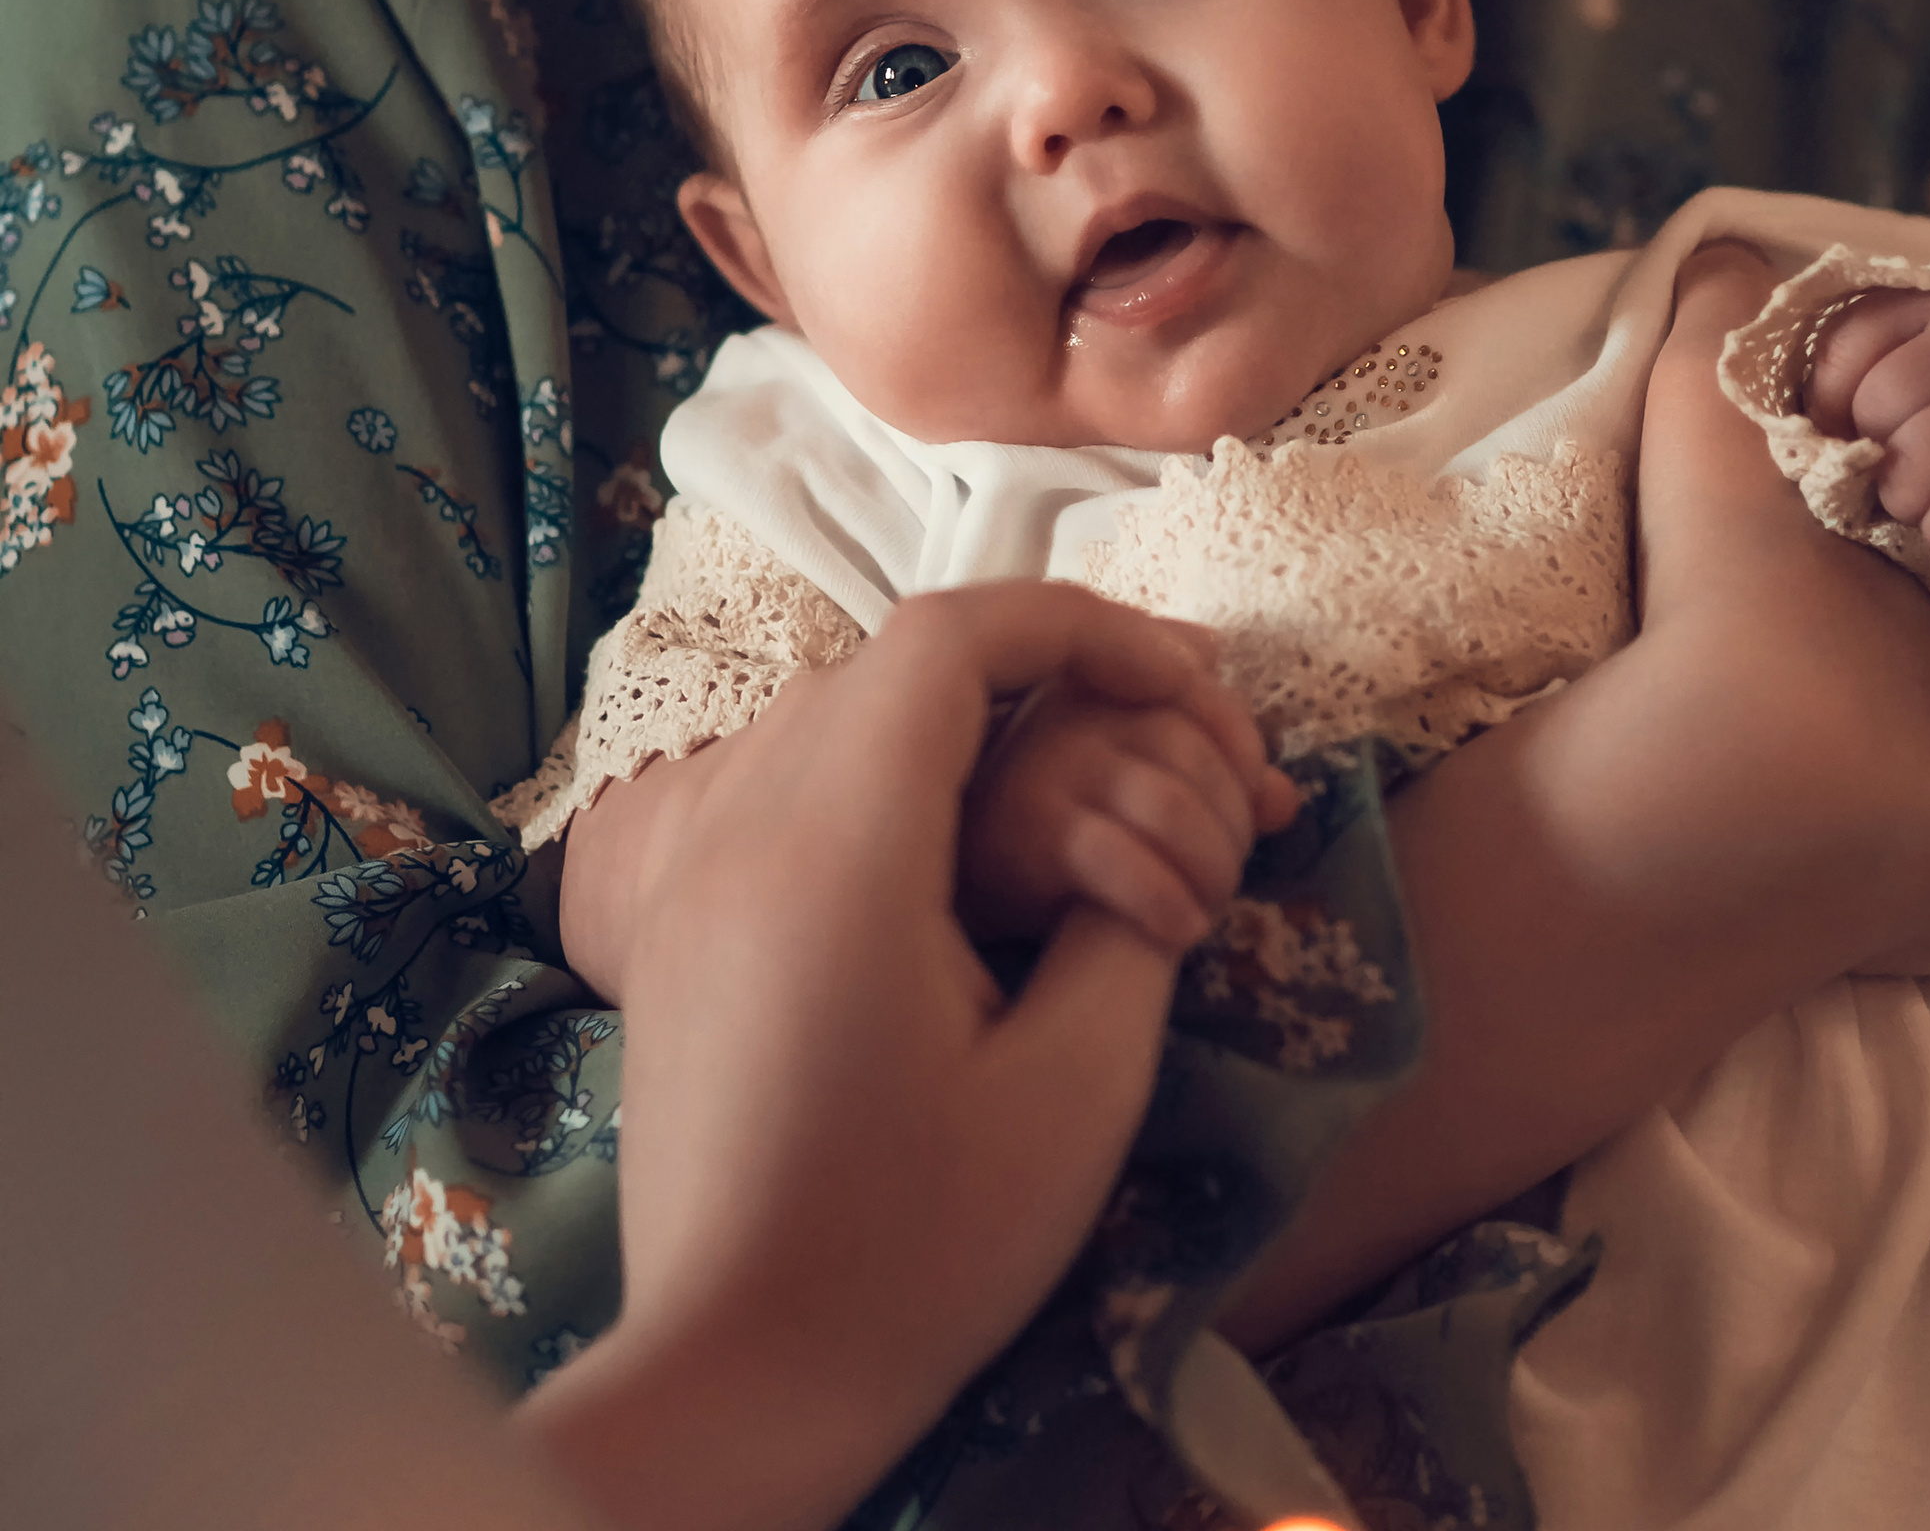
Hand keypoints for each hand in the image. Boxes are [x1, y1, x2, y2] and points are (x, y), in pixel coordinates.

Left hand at [523, 584, 1243, 1530]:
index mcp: (836, 851)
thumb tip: (1142, 841)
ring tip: (1073, 771)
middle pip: (895, 662)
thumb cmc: (918, 1247)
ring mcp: (691, 870)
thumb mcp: (1077, 1088)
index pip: (950, 637)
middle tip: (1153, 728)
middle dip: (1039, 666)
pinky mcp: (677, 919)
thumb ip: (1128, 925)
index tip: (1180, 681)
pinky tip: (960, 839)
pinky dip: (888, 763)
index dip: (1080, 627)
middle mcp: (741, 827)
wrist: (735, 1376)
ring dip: (963, 713)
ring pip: (835, 707)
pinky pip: (785, 773)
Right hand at [960, 663, 1298, 952]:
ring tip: (1205, 908)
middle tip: (1226, 875)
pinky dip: (1169, 901)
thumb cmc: (1041, 850)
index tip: (1252, 804)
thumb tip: (1285, 796)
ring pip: (1173, 804)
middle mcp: (1065, 710)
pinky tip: (1176, 929)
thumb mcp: (1129, 798)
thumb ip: (1207, 780)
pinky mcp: (1023, 834)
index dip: (1243, 747)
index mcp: (1095, 685)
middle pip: (1194, 748)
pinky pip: (1127, 861)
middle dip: (1233, 822)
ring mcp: (1041, 766)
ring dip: (1213, 866)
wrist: (937, 910)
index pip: (1199, 689)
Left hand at [1804, 289, 1929, 560]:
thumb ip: (1843, 375)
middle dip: (1878, 457)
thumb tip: (1792, 428)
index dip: (1833, 405)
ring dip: (1911, 501)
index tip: (1854, 426)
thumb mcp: (1903, 368)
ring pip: (1910, 472)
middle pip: (1875, 412)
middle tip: (1911, 463)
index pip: (1843, 350)